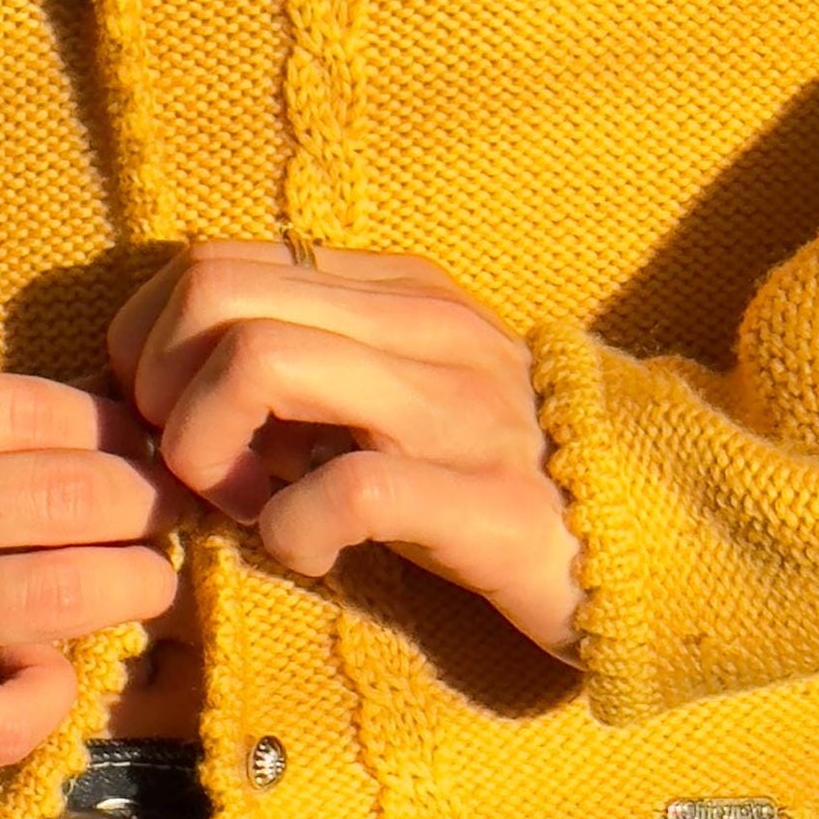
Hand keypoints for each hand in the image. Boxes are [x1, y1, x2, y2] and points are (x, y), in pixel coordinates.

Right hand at [0, 362, 180, 774]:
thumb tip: (83, 423)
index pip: (37, 408)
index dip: (113, 430)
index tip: (140, 445)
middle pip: (63, 493)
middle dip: (140, 501)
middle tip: (163, 510)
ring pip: (51, 594)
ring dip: (128, 586)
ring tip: (145, 581)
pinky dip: (45, 696)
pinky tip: (42, 672)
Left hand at [106, 239, 581, 665]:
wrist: (666, 537)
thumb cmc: (506, 474)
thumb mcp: (404, 394)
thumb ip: (313, 370)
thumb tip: (182, 386)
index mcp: (393, 292)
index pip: (211, 261)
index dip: (151, 343)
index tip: (171, 420)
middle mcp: (419, 329)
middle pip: (214, 296)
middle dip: (162, 391)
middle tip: (194, 470)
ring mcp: (455, 409)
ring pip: (260, 364)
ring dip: (209, 452)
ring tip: (243, 506)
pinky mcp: (486, 502)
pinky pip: (347, 490)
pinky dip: (292, 533)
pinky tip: (311, 557)